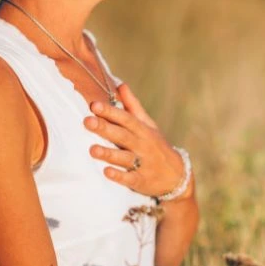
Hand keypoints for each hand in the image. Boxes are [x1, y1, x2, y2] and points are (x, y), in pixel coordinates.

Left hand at [83, 83, 188, 197]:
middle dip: (105, 129)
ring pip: (124, 157)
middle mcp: (143, 146)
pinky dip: (119, 176)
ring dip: (109, 153)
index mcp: (143, 130)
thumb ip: (133, 106)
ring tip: (92, 149)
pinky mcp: (142, 181)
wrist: (177, 176)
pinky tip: (106, 172)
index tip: (94, 105)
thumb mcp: (149, 125)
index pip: (126, 118)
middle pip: (123, 136)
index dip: (111, 112)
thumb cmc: (157, 146)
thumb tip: (120, 85)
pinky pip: (129, 178)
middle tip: (87, 121)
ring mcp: (143, 164)